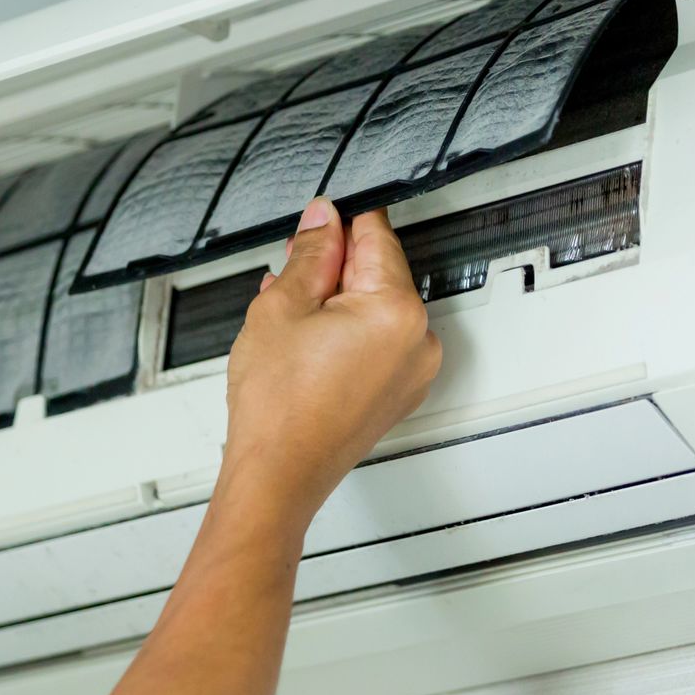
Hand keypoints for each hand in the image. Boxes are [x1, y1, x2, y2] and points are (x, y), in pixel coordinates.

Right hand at [221, 197, 442, 527]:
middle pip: (378, 273)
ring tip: (288, 313)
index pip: (376, 236)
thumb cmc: (278, 406)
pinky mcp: (397, 392)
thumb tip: (324, 220)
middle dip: (333, 267)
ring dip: (334, 299)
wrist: (276, 475)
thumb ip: (311, 252)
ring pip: (374, 308)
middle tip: (288, 276)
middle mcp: (418, 341)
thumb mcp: (282, 305)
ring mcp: (412, 371)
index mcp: (398, 311)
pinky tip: (303, 338)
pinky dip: (344, 332)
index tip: (312, 226)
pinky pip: (375, 342)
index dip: (337, 225)